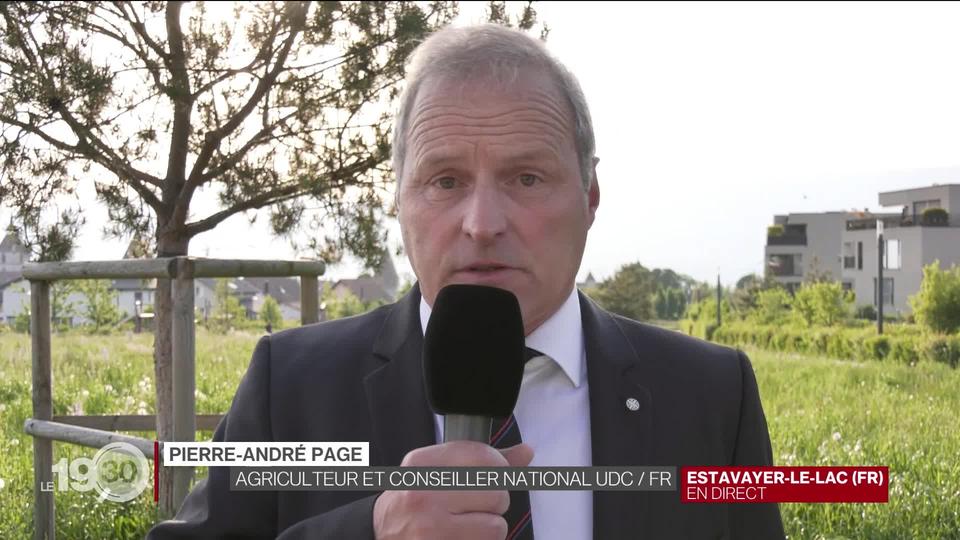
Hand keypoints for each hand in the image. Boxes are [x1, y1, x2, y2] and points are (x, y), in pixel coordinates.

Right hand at [373, 441, 533, 539]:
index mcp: (423, 465)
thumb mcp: (437, 470)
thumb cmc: (414, 500)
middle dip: (494, 502)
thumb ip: (482, 460)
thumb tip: (527, 452)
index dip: (498, 467)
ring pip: (496, 526)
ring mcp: (431, 528)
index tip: (493, 475)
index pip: (482, 457)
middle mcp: (424, 495)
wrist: (379, 534)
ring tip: (467, 524)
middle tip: (474, 505)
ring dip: (489, 527)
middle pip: (496, 493)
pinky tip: (462, 537)